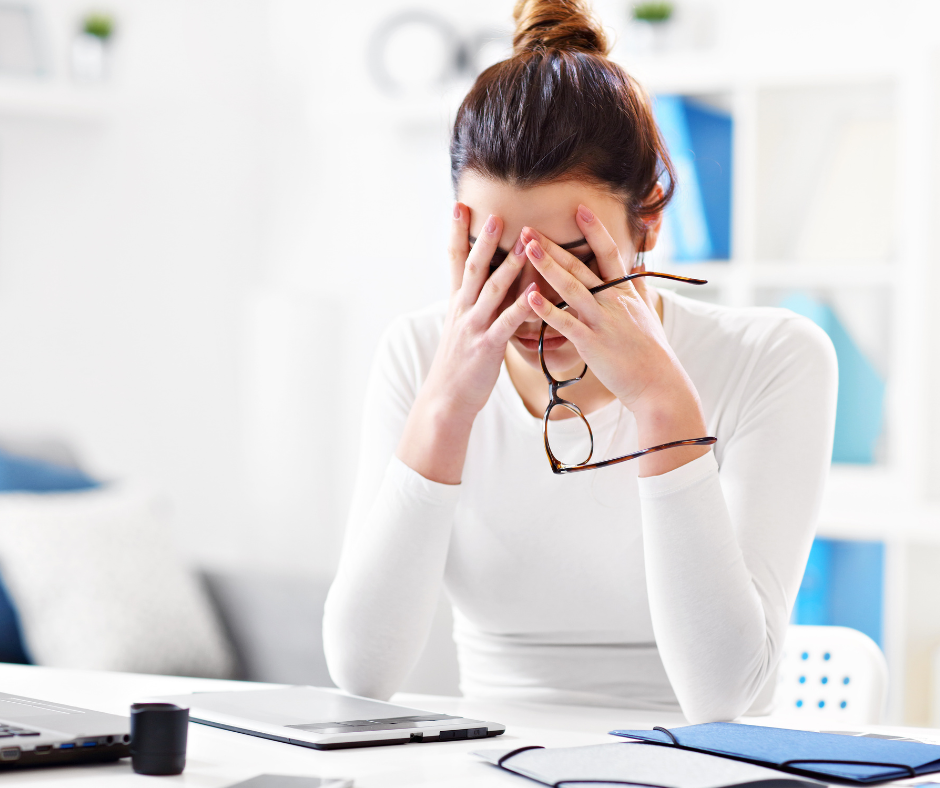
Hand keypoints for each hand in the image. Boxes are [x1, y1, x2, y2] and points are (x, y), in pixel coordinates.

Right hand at [420, 203, 536, 421]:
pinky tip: (535, 294)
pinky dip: (522, 307)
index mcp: (457, 303)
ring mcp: (475, 327)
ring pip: (493, 290)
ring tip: (524, 243)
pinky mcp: (488, 346)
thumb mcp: (461, 327)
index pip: (455, 261)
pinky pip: (508, 323)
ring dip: (509, 265)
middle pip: (474, 268)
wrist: (446, 398)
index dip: (457, 233)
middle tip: (494, 213)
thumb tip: (486, 283)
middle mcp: (463, 310)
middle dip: (484, 240)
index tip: (459, 207)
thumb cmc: (458, 364)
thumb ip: (473, 304)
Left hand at [522, 205, 693, 416]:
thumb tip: (636, 266)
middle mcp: (613, 300)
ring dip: (548, 266)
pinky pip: (565, 323)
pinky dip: (547, 310)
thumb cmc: (652, 351)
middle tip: (529, 228)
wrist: (658, 383)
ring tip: (528, 248)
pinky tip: (529, 297)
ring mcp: (602, 320)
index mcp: (625, 292)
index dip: (594, 230)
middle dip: (554, 245)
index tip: (579, 209)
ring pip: (572, 287)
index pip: (609, 253)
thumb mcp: (648, 313)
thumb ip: (638, 288)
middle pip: (581, 266)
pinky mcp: (592, 343)